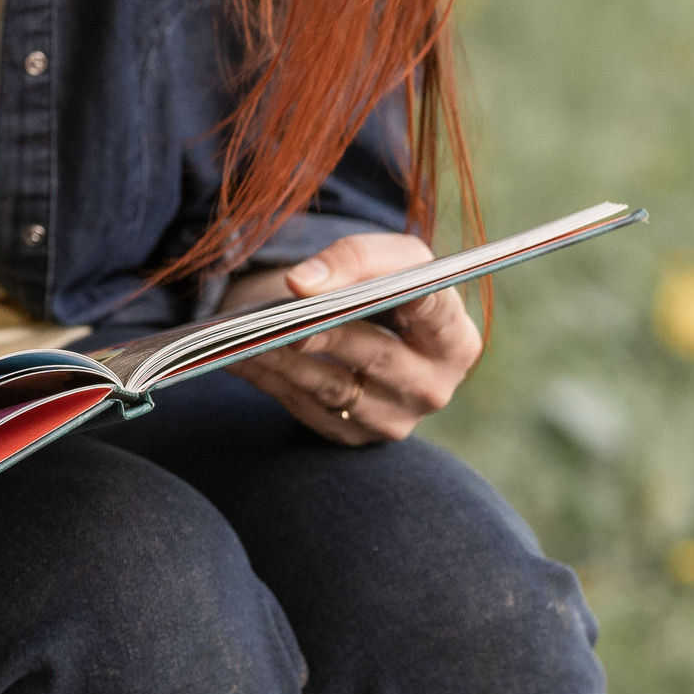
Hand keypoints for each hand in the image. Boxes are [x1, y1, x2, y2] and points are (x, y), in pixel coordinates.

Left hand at [228, 232, 482, 445]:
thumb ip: (353, 258)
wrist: (375, 332)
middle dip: (324, 332)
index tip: (333, 287)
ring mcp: (394, 420)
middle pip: (375, 354)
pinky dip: (268, 379)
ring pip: (332, 387)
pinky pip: (304, 407)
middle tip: (281, 320)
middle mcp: (433, 387)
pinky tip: (237, 357)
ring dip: (282, 360)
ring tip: (242, 337)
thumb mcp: (386, 257)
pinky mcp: (353, 436)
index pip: (431, 309)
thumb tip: (302, 285)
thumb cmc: (387, 287)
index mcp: (455, 338)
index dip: (387, 293)